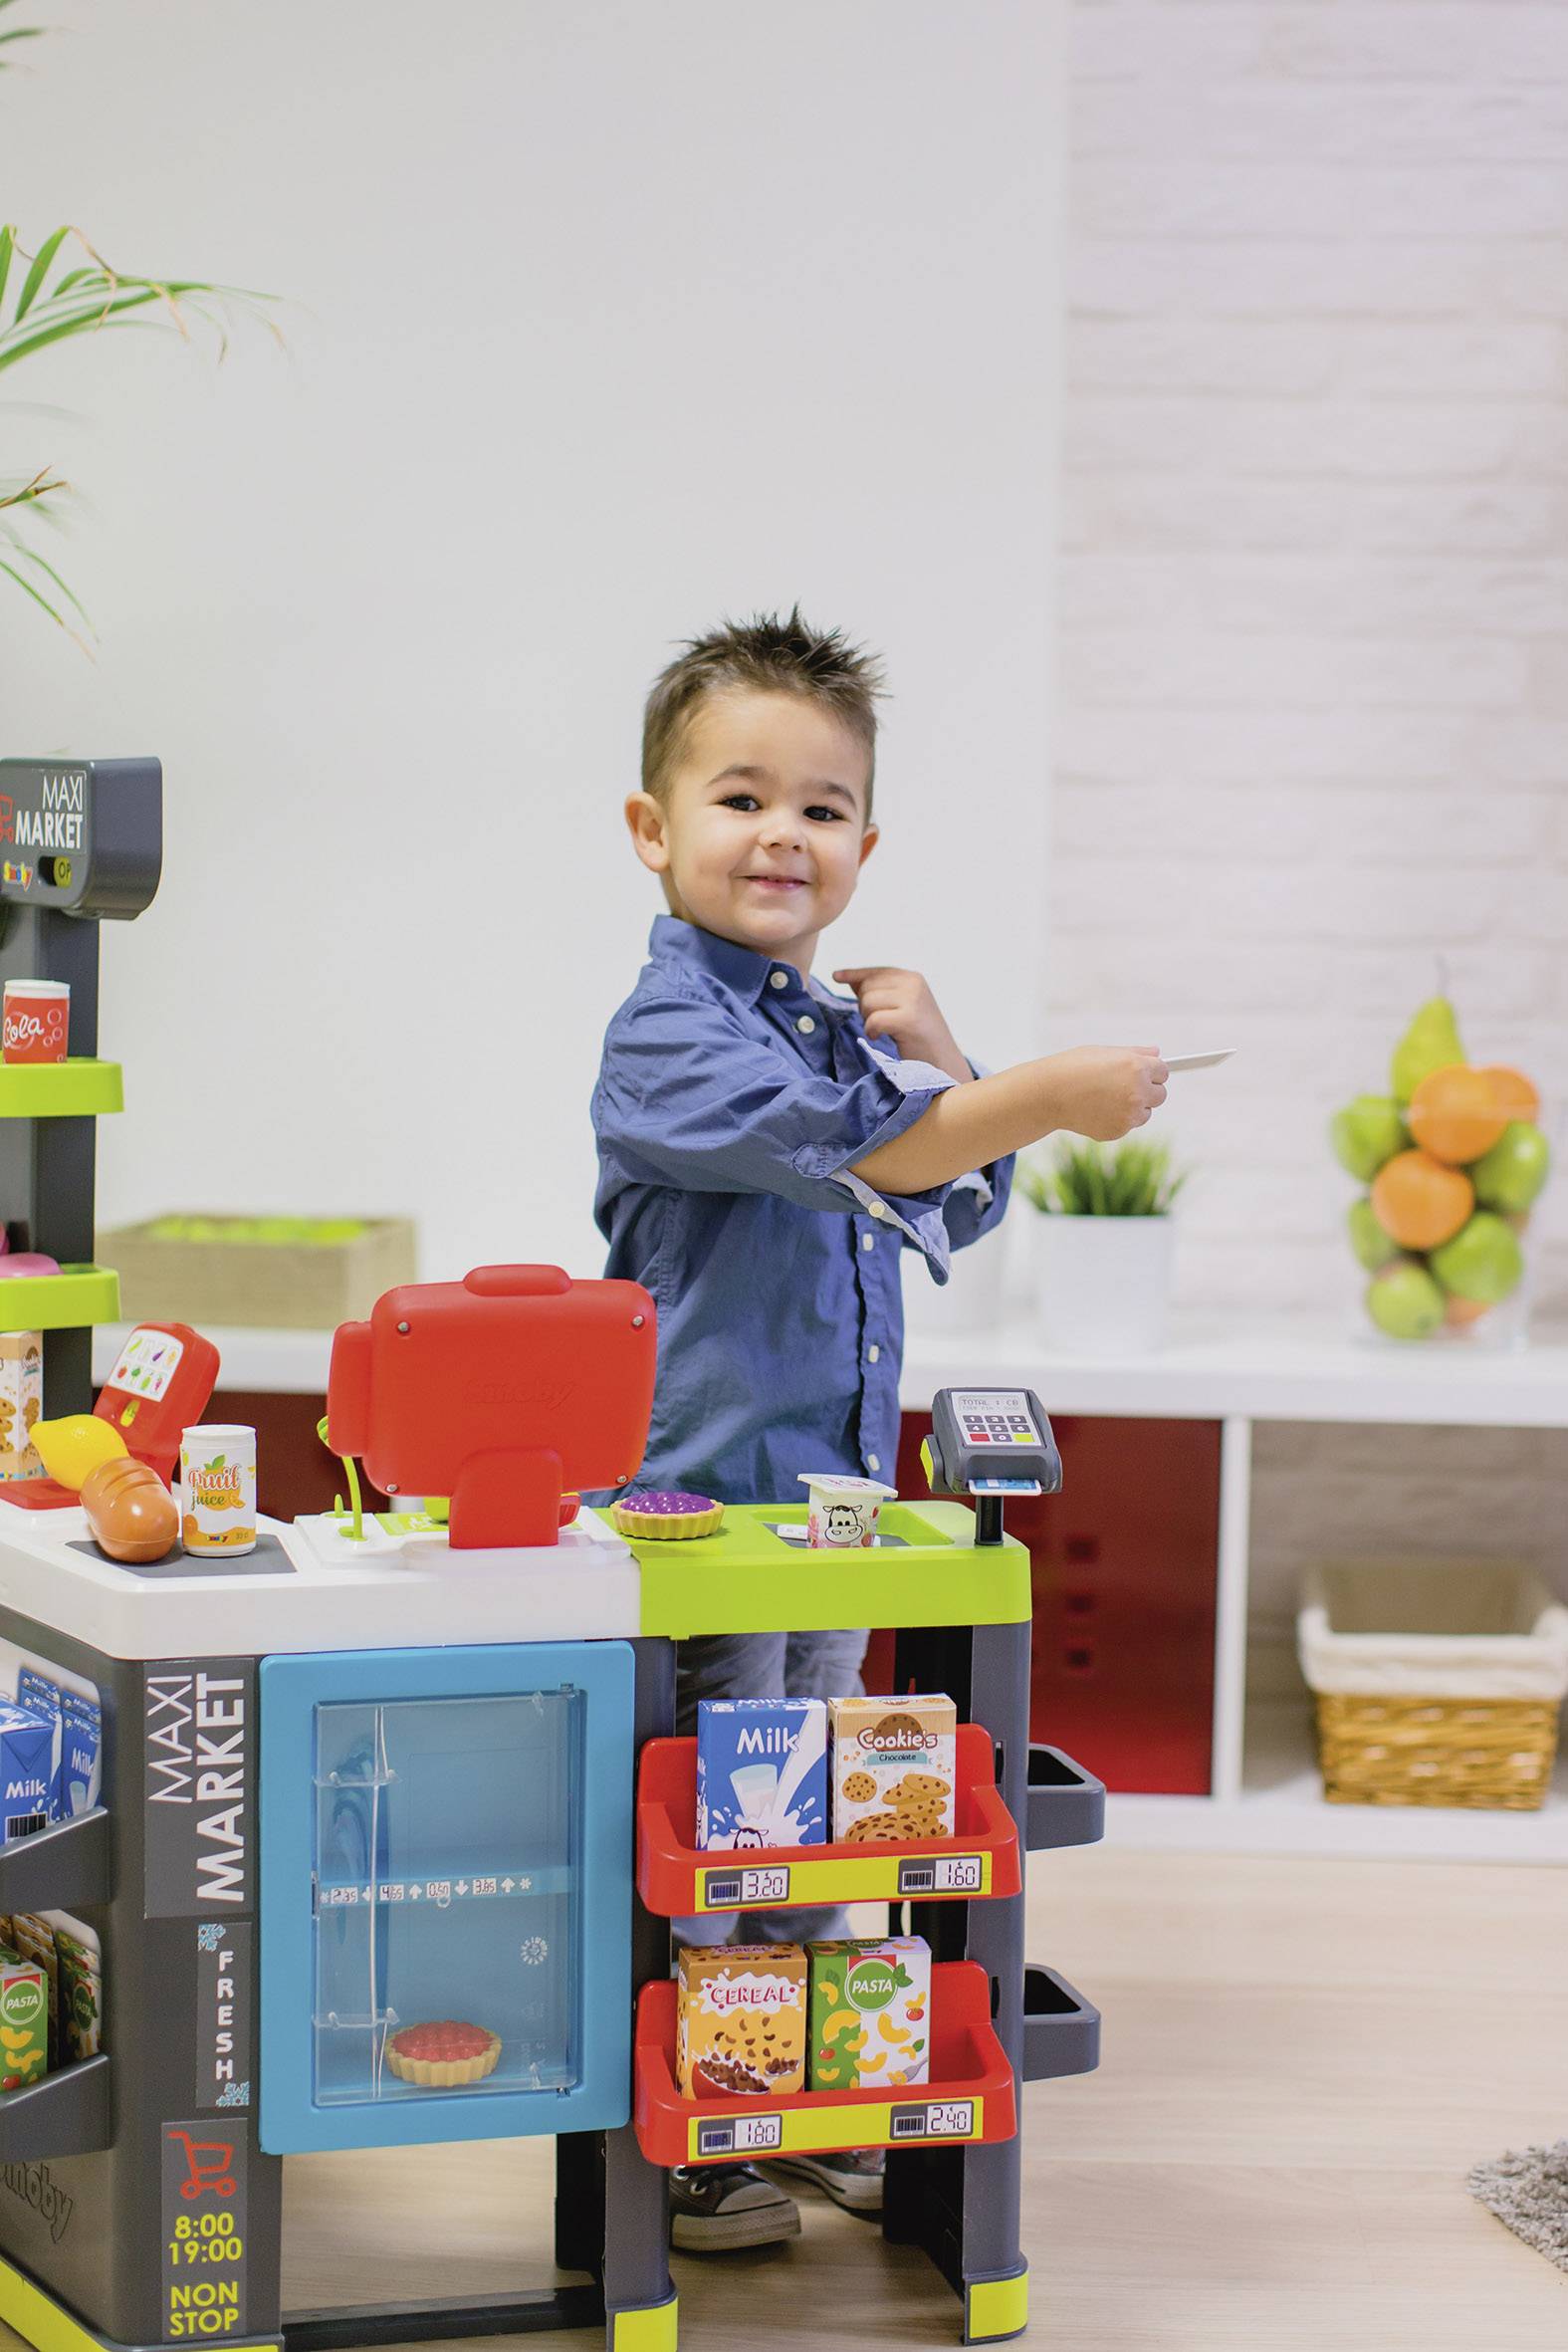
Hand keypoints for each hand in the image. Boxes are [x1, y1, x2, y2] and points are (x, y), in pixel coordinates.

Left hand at [832, 966, 970, 1082]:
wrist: (943, 1062)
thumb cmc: (919, 1038)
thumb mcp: (902, 1007)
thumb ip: (880, 992)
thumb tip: (850, 979)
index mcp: (913, 978)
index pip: (876, 971)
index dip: (854, 974)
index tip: (836, 976)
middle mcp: (914, 984)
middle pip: (867, 986)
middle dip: (864, 1006)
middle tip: (880, 1023)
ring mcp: (913, 1001)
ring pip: (867, 1002)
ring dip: (868, 1020)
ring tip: (884, 1031)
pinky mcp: (909, 1020)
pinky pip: (873, 1020)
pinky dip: (872, 1031)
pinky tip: (881, 1037)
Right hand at [1049, 1045, 1167, 1140]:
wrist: (1048, 1094)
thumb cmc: (1073, 1067)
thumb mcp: (1104, 1052)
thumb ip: (1134, 1053)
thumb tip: (1157, 1052)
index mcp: (1136, 1067)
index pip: (1163, 1071)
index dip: (1151, 1071)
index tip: (1142, 1072)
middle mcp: (1138, 1091)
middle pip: (1160, 1094)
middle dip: (1147, 1090)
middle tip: (1123, 1087)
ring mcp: (1129, 1114)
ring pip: (1145, 1113)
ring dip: (1134, 1107)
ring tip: (1106, 1098)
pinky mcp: (1119, 1131)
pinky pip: (1128, 1125)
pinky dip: (1118, 1120)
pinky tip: (1097, 1110)